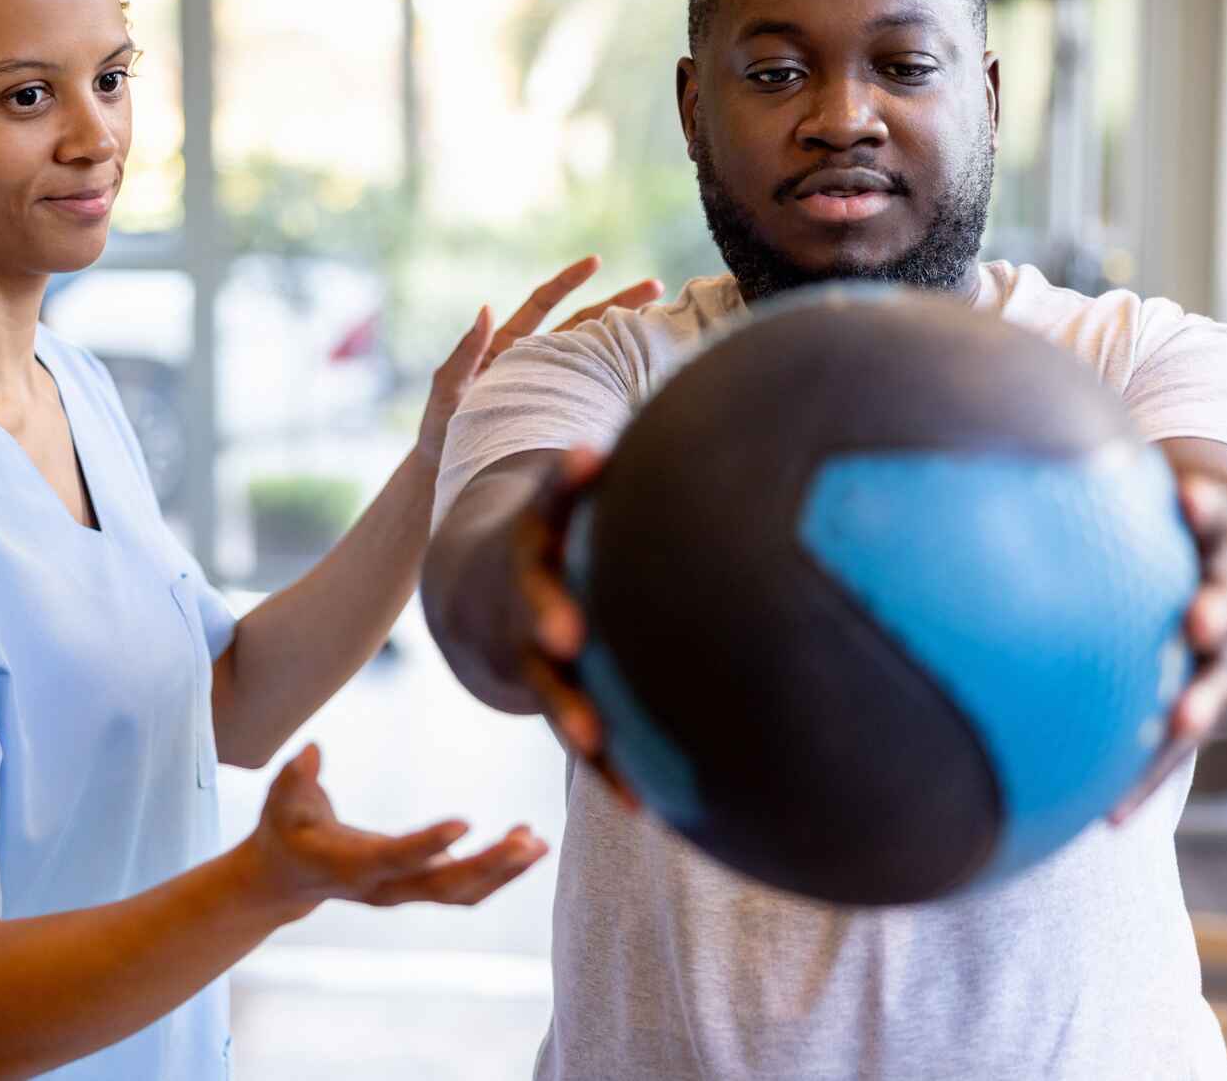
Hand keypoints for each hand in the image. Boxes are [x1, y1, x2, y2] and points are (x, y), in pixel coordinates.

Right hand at [242, 743, 546, 919]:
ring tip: (538, 842)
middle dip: (489, 866)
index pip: (394, 859)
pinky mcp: (418, 886)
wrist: (284, 880)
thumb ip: (293, 778)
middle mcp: (382, 888)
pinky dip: (500, 870)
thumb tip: (311, 752)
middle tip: (528, 840)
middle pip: (443, 886)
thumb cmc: (283, 831)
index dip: (427, 844)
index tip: (465, 822)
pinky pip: (466, 888)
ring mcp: (403, 892)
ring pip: (462, 893)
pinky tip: (528, 843)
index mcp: (348, 867)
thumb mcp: (278, 803)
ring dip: (504, 871)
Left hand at [414, 256, 663, 463]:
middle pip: (584, 322)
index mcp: (509, 346)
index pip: (545, 303)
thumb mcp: (447, 389)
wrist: (452, 472)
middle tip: (656, 287)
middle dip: (619, 301)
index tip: (596, 261)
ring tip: (664, 323)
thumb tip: (487, 309)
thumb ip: (464, 353)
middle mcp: (537, 360)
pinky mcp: (564, 413)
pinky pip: (595, 392)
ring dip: (626, 338)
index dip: (569, 281)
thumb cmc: (443, 431)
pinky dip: (620, 381)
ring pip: (596, 354)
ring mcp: (553, 386)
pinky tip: (649, 375)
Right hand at [506, 448, 640, 811]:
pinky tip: (646, 806)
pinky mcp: (549, 695)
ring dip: (570, 711)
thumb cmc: (564, 536)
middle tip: (568, 631)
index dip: (568, 478)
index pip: (550, 497)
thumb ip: (635, 472)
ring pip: (546, 685)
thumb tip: (747, 420)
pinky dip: (610, 769)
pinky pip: (579, 737)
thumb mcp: (576, 500)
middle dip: (548, 612)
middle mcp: (529, 589)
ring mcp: (530, 648)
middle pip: (534, 601)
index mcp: (541, 533)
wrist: (479, 590)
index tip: (588, 456)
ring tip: (595, 739)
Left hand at [1109, 474, 1226, 823]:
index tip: (1188, 495)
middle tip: (1200, 615)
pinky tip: (1105, 817)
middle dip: (1216, 607)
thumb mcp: (1148, 524)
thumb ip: (1087, 497)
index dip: (1204, 509)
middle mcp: (1222, 607)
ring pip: (1219, 683)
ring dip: (1203, 701)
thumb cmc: (1165, 563)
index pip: (1211, 521)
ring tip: (1186, 718)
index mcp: (1206, 552)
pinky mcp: (1205, 717)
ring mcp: (1222, 666)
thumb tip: (988, 447)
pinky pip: (1172, 755)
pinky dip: (1141, 780)